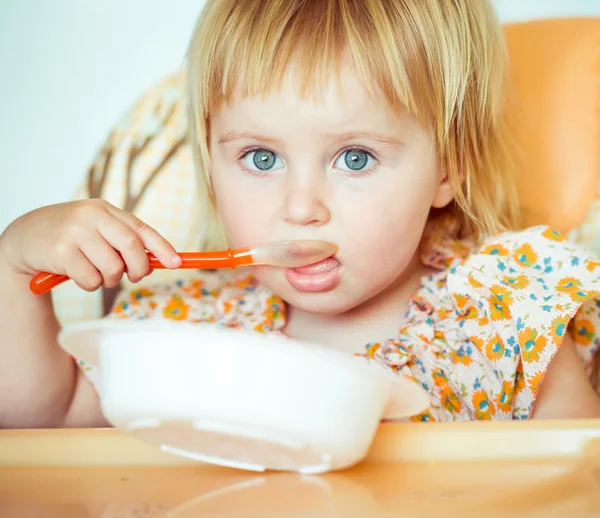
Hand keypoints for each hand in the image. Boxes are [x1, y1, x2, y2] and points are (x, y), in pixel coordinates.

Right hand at [0, 199, 181, 290]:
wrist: (25, 237)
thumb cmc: (71, 236)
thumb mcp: (98, 230)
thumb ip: (125, 241)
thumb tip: (157, 263)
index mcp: (106, 210)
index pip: (141, 229)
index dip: (162, 247)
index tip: (178, 263)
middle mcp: (91, 216)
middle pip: (132, 247)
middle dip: (140, 268)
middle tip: (134, 276)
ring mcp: (74, 233)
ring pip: (112, 268)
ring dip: (111, 279)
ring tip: (97, 272)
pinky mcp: (60, 252)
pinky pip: (91, 280)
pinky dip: (91, 285)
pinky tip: (77, 274)